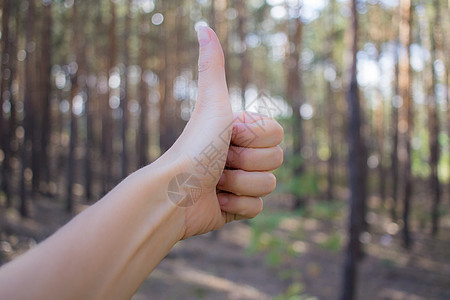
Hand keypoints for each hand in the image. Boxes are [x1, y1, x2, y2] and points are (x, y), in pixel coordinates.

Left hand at [163, 26, 282, 238]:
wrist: (175, 192)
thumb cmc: (194, 146)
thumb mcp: (212, 103)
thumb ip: (212, 66)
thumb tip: (202, 24)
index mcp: (241, 132)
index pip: (277, 135)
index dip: (254, 138)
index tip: (228, 135)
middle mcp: (242, 155)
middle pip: (276, 160)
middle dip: (245, 162)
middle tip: (219, 160)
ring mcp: (241, 182)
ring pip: (269, 185)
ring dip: (239, 184)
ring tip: (214, 181)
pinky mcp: (237, 207)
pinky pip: (258, 208)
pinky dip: (236, 204)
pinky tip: (215, 199)